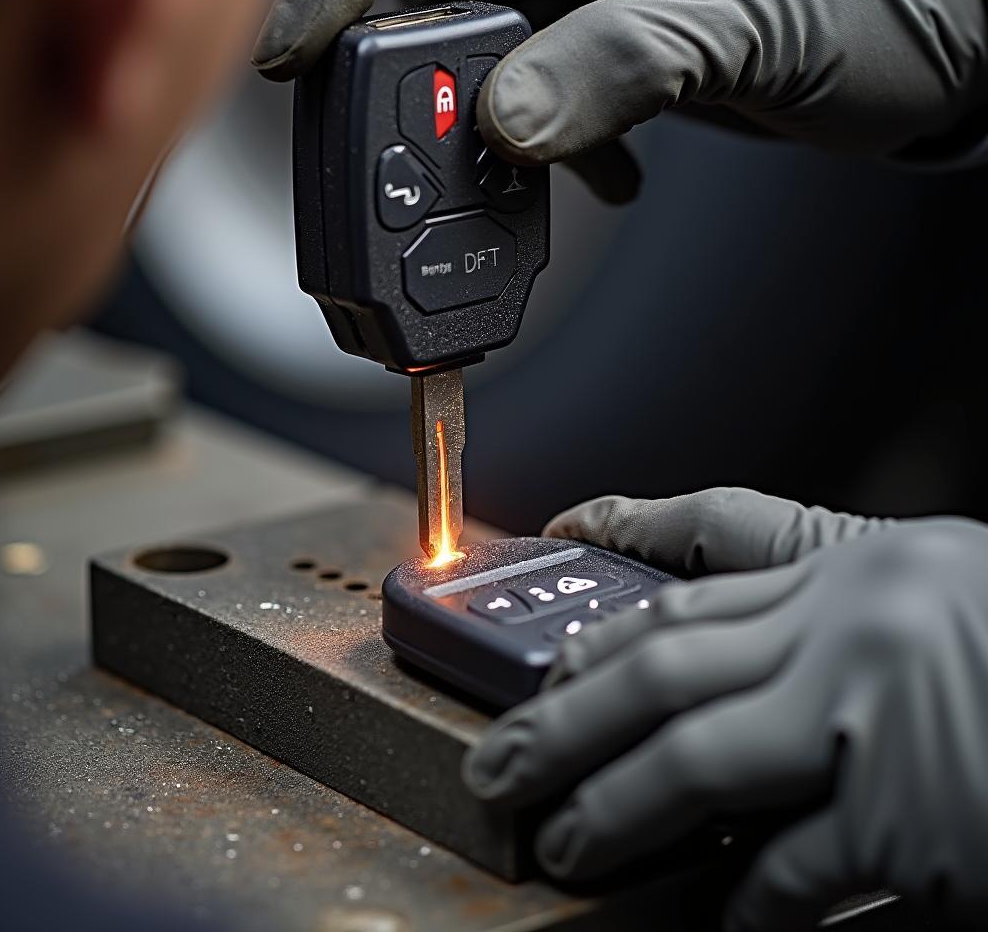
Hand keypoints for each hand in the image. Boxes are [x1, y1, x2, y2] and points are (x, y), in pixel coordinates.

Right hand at [254, 0, 987, 203]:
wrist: (945, 35)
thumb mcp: (754, 19)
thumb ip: (628, 63)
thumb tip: (511, 127)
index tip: (293, 54)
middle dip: (410, 76)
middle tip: (401, 158)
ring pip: (475, 45)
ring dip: (479, 129)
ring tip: (508, 188)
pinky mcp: (602, 36)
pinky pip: (533, 90)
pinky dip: (546, 149)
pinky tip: (599, 180)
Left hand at [464, 488, 987, 929]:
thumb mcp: (942, 597)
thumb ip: (834, 616)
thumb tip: (720, 670)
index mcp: (867, 565)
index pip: (707, 549)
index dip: (621, 562)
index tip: (557, 596)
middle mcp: (857, 625)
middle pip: (665, 659)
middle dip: (566, 714)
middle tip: (501, 758)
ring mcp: (879, 719)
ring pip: (696, 759)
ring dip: (616, 808)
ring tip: (562, 842)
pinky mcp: (917, 824)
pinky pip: (795, 869)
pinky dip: (749, 904)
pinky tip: (719, 919)